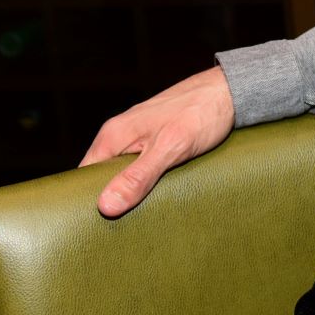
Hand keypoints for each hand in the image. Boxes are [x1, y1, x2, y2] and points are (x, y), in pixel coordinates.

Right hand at [78, 65, 236, 216]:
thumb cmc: (202, 112)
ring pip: (125, 173)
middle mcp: (120, 135)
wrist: (231, 89)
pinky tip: (161, 193)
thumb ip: (138, 177)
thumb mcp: (170, 149)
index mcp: (113, 136)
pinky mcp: (157, 139)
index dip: (89, 201)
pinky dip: (149, 181)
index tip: (98, 225)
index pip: (83, 178)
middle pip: (103, 177)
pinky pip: (143, 166)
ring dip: (134, 191)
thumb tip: (105, 206)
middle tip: (126, 224)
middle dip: (113, 199)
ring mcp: (138, 136)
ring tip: (145, 213)